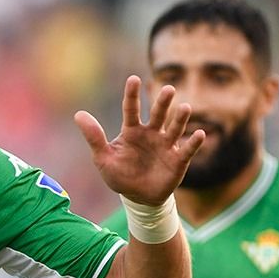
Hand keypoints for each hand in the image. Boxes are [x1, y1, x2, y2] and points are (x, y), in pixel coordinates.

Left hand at [75, 75, 204, 205]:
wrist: (138, 198)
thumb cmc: (120, 175)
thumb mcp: (103, 158)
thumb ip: (94, 137)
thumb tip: (78, 114)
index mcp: (132, 131)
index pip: (131, 109)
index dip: (132, 95)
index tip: (133, 79)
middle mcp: (151, 134)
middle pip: (158, 114)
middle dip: (162, 102)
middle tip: (168, 89)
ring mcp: (166, 145)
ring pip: (174, 128)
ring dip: (180, 119)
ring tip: (185, 107)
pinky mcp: (178, 160)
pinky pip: (187, 149)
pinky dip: (194, 142)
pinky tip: (200, 134)